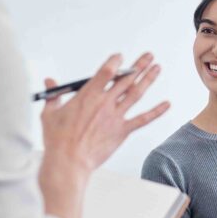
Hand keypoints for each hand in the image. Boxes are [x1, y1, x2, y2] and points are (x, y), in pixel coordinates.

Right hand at [41, 52, 169, 173]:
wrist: (69, 161)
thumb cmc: (57, 139)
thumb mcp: (50, 113)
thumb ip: (53, 95)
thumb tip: (49, 82)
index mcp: (87, 95)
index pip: (106, 71)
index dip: (116, 62)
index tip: (120, 57)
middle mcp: (104, 102)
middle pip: (125, 79)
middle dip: (139, 65)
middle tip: (149, 56)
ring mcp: (115, 116)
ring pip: (136, 93)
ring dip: (148, 79)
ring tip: (157, 68)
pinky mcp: (122, 131)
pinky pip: (143, 119)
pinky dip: (156, 112)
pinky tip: (167, 104)